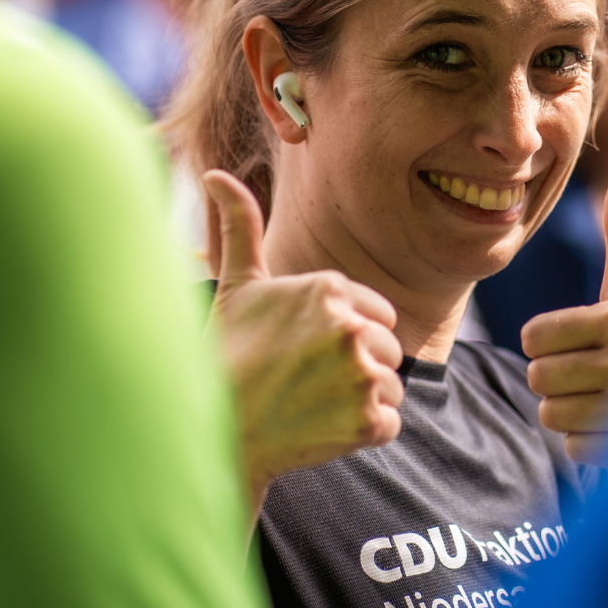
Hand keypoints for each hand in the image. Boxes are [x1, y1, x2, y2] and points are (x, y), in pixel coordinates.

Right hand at [201, 171, 404, 522]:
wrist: (216, 430)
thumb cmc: (225, 354)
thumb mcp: (237, 284)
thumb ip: (243, 225)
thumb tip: (217, 174)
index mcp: (332, 288)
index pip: (379, 315)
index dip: (347, 336)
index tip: (308, 351)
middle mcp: (353, 327)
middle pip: (388, 350)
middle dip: (357, 367)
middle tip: (308, 381)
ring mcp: (362, 376)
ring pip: (391, 387)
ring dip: (361, 401)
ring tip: (313, 404)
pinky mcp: (368, 422)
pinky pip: (390, 424)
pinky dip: (363, 432)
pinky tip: (324, 428)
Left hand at [521, 172, 607, 466]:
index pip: (533, 335)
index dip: (546, 341)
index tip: (578, 342)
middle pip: (537, 378)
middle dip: (555, 378)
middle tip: (589, 373)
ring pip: (551, 416)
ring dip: (569, 411)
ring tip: (603, 398)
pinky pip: (573, 449)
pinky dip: (587, 441)